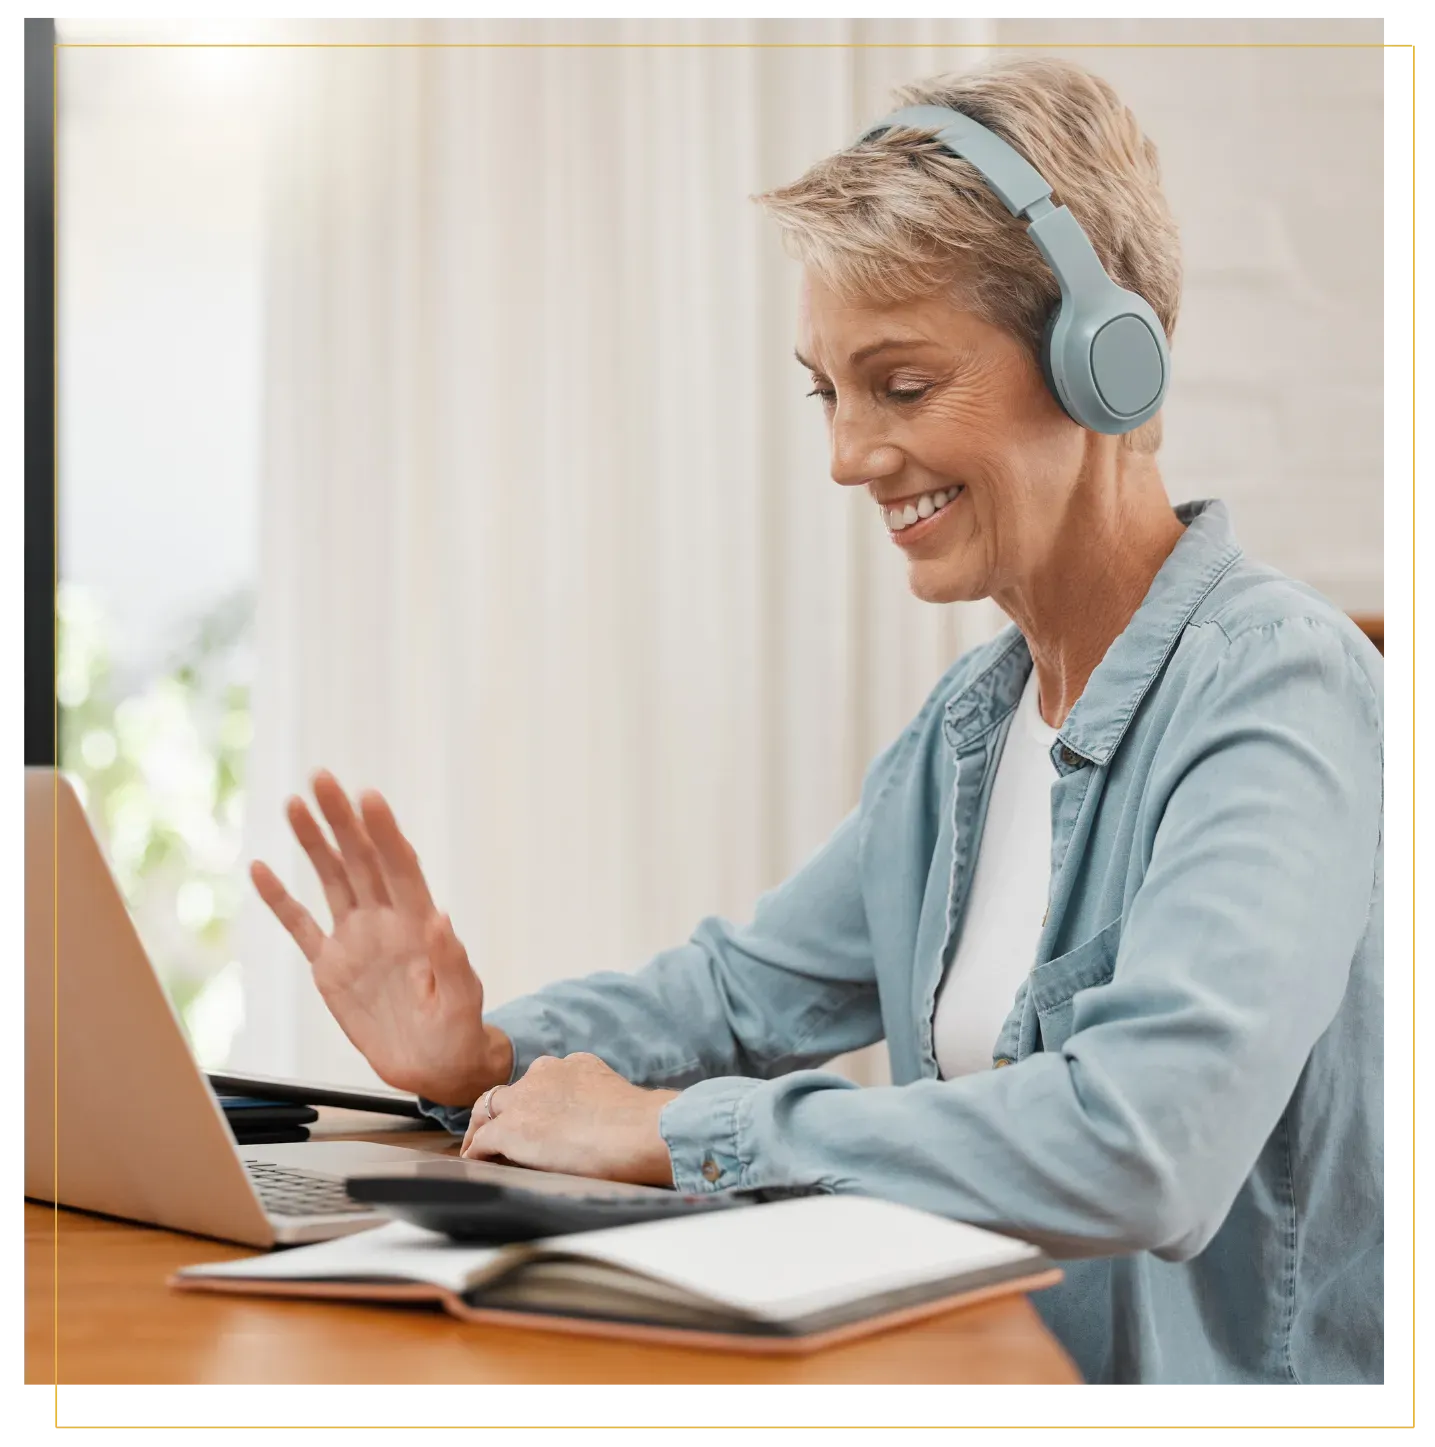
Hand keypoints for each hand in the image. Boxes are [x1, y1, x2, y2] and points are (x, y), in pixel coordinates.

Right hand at [250, 769, 511, 1105]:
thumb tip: (440, 919)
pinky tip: (262, 869)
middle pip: (362, 860)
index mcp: (419, 926)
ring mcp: (357, 940)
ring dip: (315, 842)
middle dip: (343, 820)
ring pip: (332, 880)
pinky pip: (302, 926)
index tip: (368, 798)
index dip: (384, 833)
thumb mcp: (462, 1001)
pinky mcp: (332, 966)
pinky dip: (281, 900)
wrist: (435, 1066)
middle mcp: (386, 922)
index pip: (400, 869)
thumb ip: (452, 962)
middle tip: (323, 779)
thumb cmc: (458, 1032)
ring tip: (296, 803)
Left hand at [461, 1053, 679, 1186]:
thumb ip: (602, 1105)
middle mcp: (545, 1073)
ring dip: (483, 1127)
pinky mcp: (511, 1128)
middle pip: (511, 1090)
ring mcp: (526, 1099)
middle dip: (503, 1110)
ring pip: (489, 1108)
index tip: (536, 1115)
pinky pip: (482, 1140)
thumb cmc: (641, 1127)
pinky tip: (476, 1163)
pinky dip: (477, 1151)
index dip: (535, 1099)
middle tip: (497, 1130)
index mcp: (574, 1065)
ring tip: (478, 1147)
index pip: (543, 1079)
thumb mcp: (618, 1100)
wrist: (639, 1131)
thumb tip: (610, 1125)